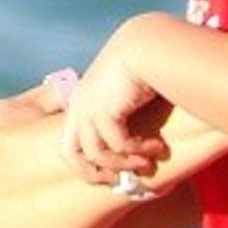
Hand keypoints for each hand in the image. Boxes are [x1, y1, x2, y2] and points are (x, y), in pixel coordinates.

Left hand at [62, 29, 172, 188]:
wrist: (151, 46)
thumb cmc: (147, 70)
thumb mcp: (129, 98)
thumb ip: (127, 121)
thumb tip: (139, 150)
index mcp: (81, 102)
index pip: (70, 143)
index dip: (87, 165)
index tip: (112, 174)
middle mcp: (79, 105)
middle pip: (70, 153)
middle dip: (93, 173)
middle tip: (118, 181)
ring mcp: (88, 107)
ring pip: (97, 154)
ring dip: (124, 164)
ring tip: (147, 163)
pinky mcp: (104, 109)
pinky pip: (119, 144)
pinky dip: (138, 151)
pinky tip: (157, 147)